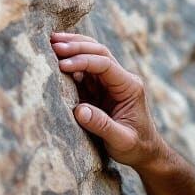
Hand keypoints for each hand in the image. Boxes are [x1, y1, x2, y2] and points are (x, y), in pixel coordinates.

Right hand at [50, 32, 164, 168]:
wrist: (144, 152)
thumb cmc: (136, 147)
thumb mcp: (122, 140)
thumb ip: (102, 126)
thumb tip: (79, 111)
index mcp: (129, 87)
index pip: (105, 64)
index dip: (83, 61)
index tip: (62, 65)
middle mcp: (121, 80)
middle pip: (99, 52)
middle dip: (76, 46)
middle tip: (52, 43)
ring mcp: (110, 83)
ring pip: (92, 56)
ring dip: (72, 48)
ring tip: (50, 43)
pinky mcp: (99, 90)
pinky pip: (84, 71)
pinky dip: (70, 63)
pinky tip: (54, 59)